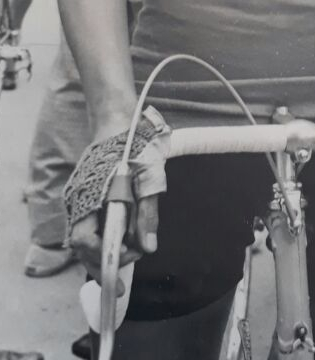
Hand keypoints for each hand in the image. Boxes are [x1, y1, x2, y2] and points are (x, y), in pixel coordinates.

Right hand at [65, 107, 170, 287]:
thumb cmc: (135, 146)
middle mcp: (77, 200)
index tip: (123, 268)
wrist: (119, 122)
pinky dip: (103, 239)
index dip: (102, 260)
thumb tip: (148, 247)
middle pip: (81, 246)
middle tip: (121, 281)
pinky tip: (120, 241)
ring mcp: (79, 199)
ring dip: (103, 252)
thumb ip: (147, 213)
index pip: (85, 240)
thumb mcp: (148, 178)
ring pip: (84, 238)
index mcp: (89, 195)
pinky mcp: (85, 198)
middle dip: (101, 264)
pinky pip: (89, 226)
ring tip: (128, 257)